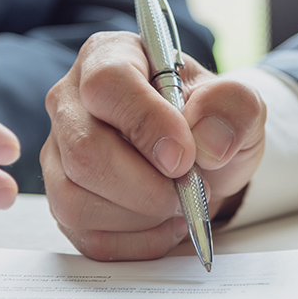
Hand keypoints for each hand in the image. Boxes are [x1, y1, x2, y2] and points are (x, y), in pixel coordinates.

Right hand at [41, 31, 265, 259]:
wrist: (203, 160)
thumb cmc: (209, 122)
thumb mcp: (238, 103)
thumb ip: (233, 107)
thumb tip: (208, 143)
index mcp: (108, 57)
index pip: (107, 85)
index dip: (146, 125)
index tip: (184, 158)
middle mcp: (70, 102)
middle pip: (84, 151)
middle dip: (147, 186)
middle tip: (191, 189)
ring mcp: (59, 154)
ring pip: (75, 200)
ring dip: (141, 217)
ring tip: (179, 204)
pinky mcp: (63, 200)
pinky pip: (86, 236)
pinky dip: (135, 241)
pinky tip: (162, 223)